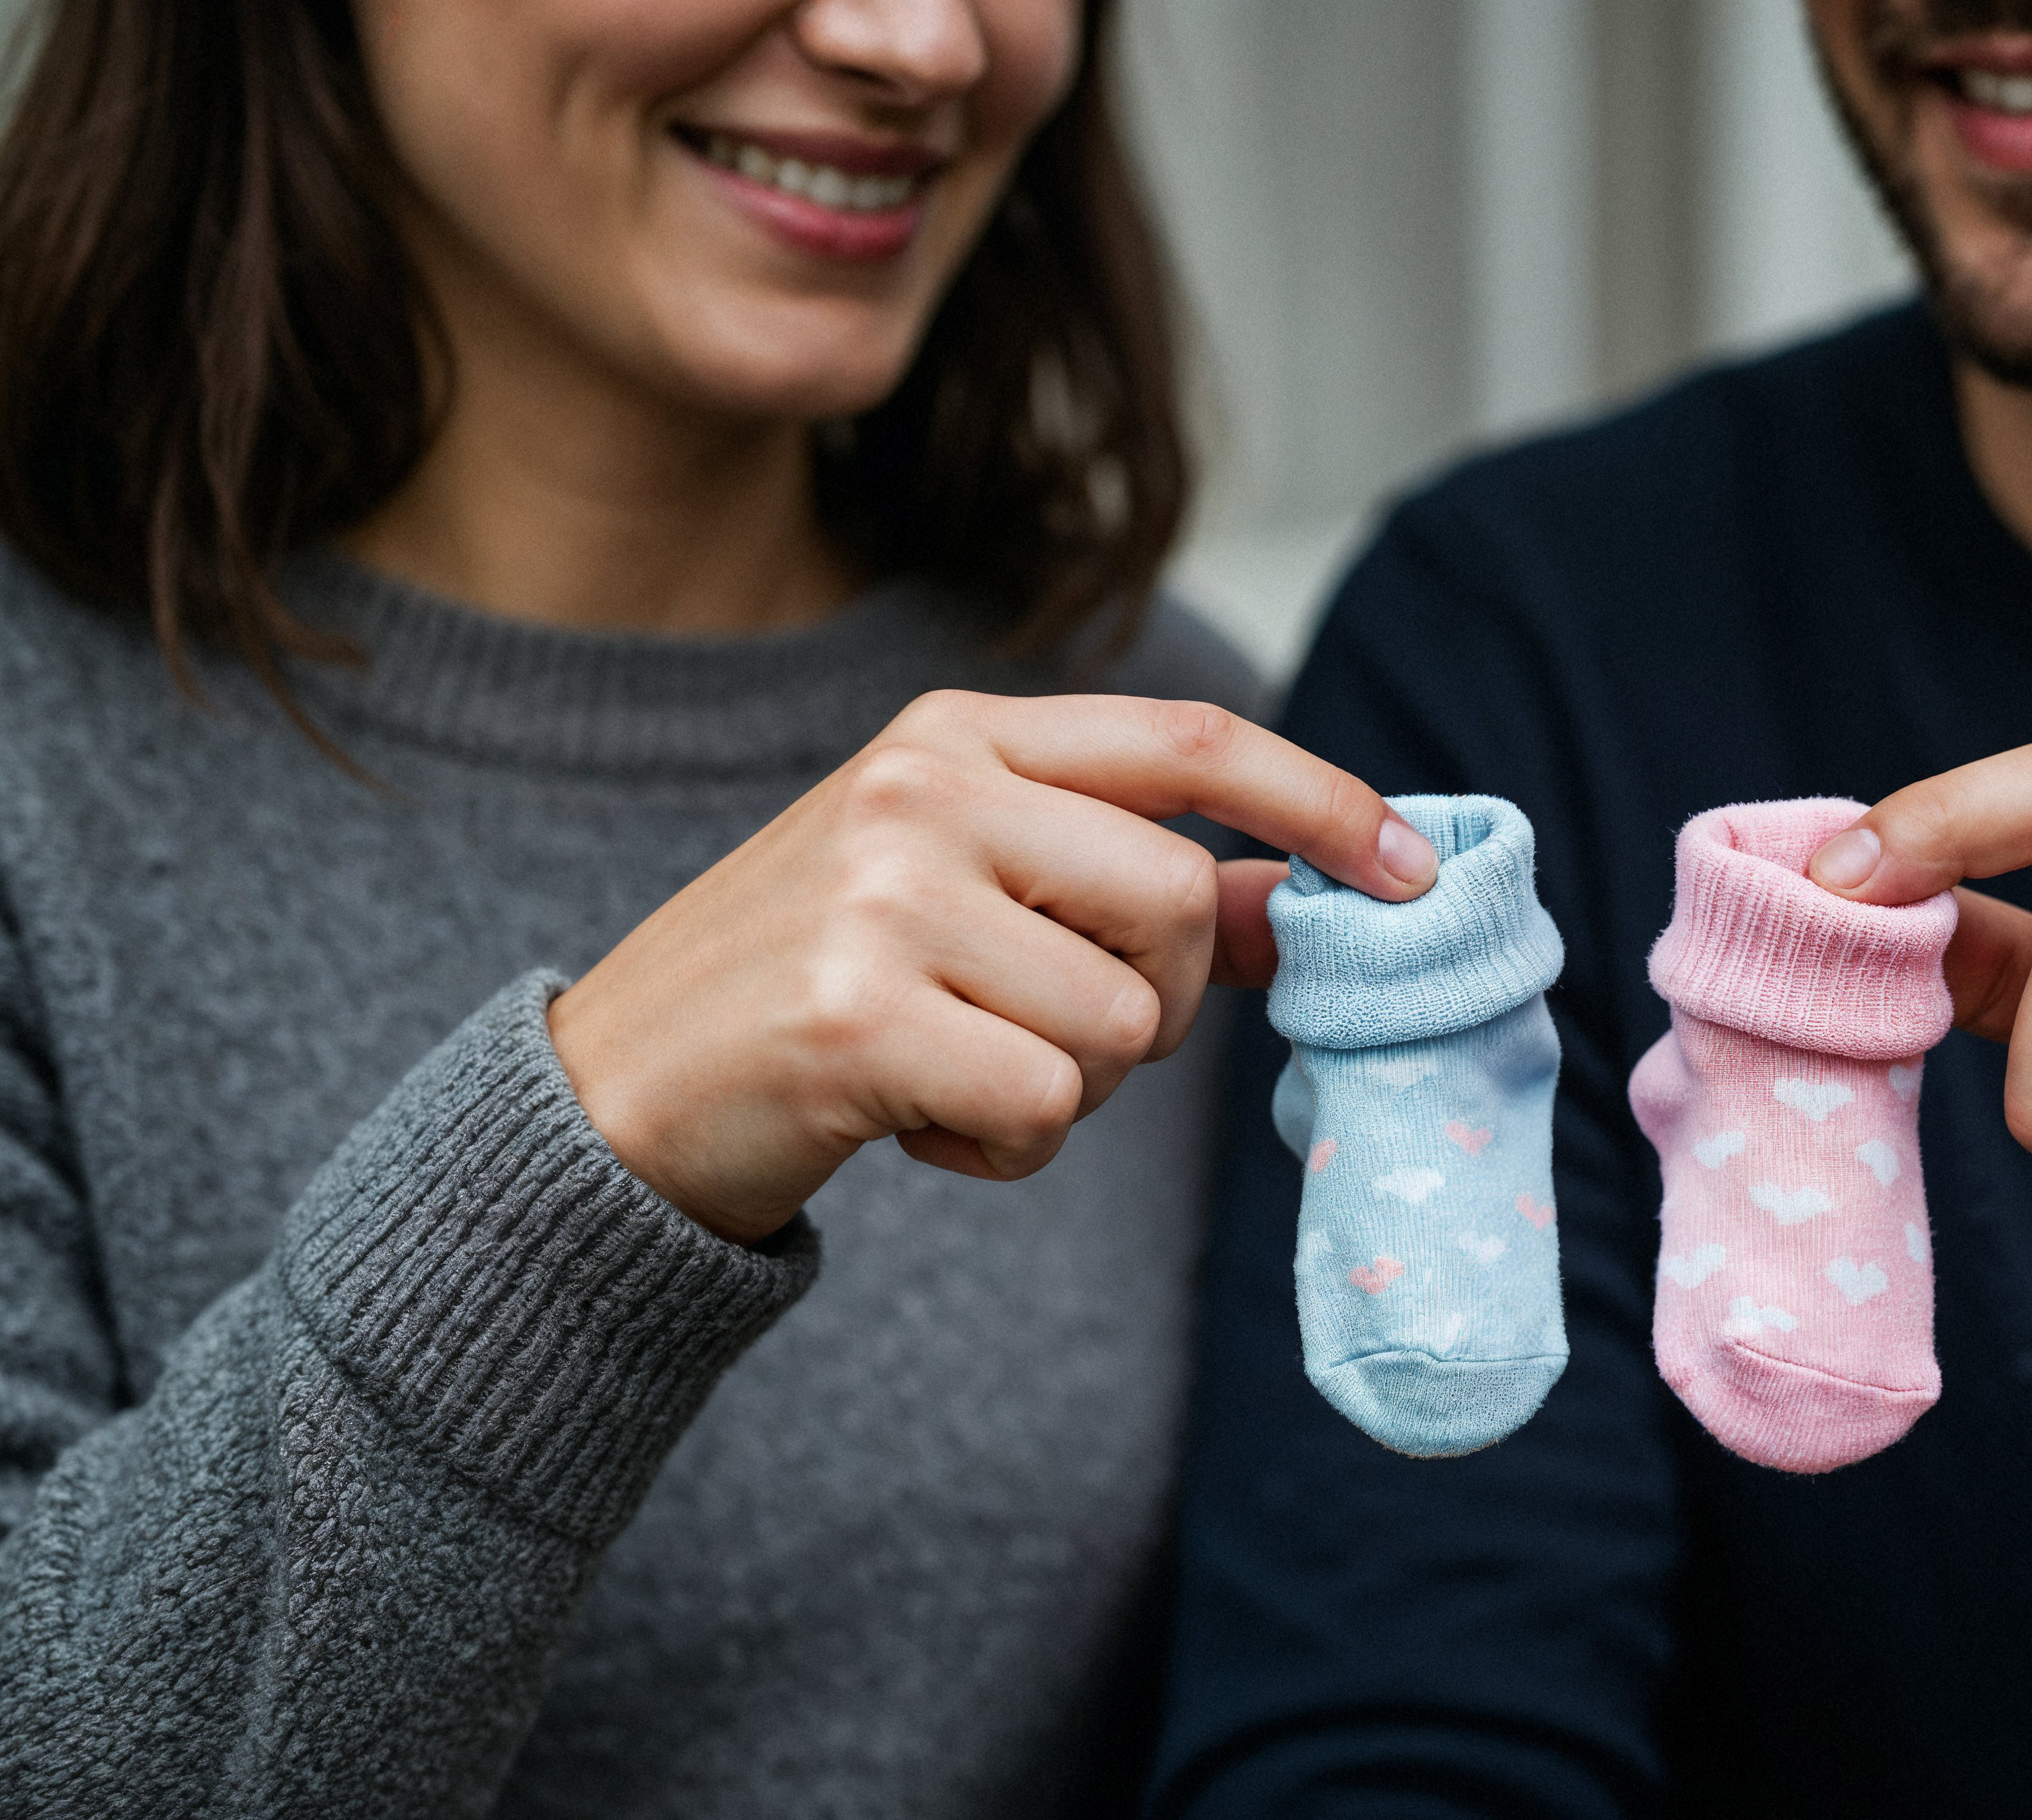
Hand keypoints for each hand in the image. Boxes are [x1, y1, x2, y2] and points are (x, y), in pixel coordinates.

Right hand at [550, 693, 1434, 1243]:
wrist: (616, 1094)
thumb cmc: (819, 989)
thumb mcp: (972, 894)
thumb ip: (1131, 886)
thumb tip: (1299, 905)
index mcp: (958, 735)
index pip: (1189, 742)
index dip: (1321, 802)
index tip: (1415, 869)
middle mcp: (923, 790)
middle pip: (1173, 907)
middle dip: (1155, 1003)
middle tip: (1042, 1029)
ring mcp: (883, 898)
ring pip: (1121, 1023)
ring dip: (1070, 1087)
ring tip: (955, 1072)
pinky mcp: (856, 1019)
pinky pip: (1046, 1106)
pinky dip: (1006, 1149)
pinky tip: (917, 1126)